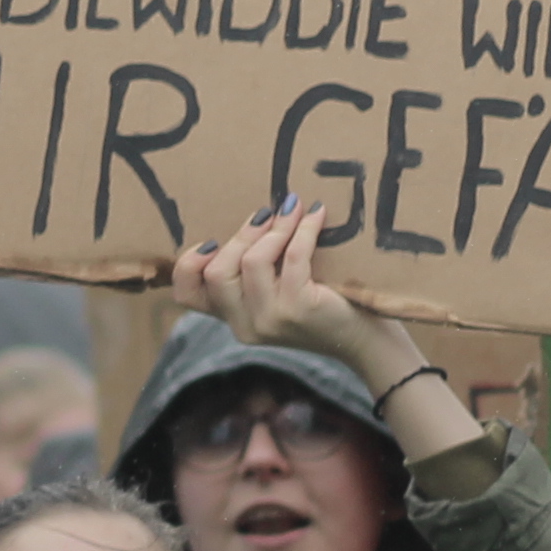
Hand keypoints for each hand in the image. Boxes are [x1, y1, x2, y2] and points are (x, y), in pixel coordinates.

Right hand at [172, 199, 414, 394]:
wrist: (364, 340)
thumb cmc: (321, 305)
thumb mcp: (277, 292)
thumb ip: (255, 270)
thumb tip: (254, 214)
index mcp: (233, 320)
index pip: (187, 296)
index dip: (189, 264)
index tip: (212, 241)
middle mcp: (245, 326)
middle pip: (216, 272)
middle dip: (241, 235)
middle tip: (267, 213)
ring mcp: (271, 320)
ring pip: (251, 262)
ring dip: (274, 229)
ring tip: (293, 210)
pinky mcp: (299, 309)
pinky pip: (292, 257)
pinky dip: (303, 230)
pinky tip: (316, 215)